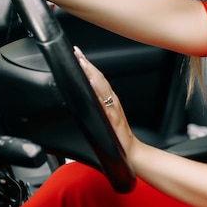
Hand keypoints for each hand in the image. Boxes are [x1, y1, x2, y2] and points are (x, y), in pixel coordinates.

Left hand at [73, 46, 139, 160]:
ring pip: (102, 87)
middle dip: (87, 65)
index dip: (87, 66)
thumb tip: (79, 106)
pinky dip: (98, 91)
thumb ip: (94, 111)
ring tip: (82, 62)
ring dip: (91, 74)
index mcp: (109, 101)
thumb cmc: (116, 139)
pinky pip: (104, 102)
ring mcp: (113, 109)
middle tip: (76, 52)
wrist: (130, 154)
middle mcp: (112, 102)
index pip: (96, 79)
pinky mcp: (113, 118)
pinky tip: (91, 84)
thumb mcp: (103, 122)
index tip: (77, 54)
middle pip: (99, 79)